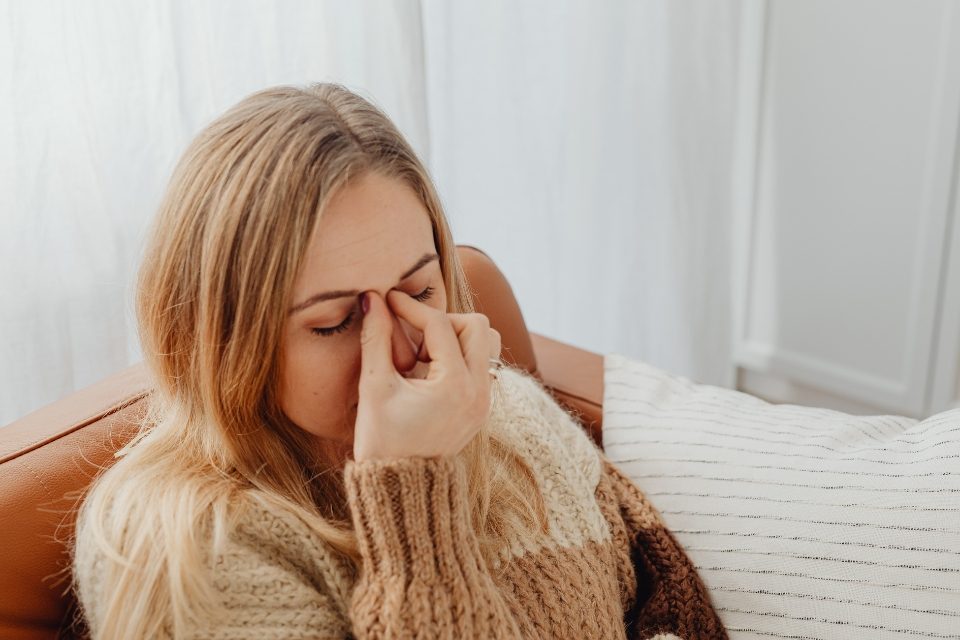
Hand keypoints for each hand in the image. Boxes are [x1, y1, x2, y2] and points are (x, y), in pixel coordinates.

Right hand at [352, 289, 500, 461]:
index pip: (439, 325)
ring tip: (425, 356)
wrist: (401, 488)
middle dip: (442, 322)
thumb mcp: (375, 388)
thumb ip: (375, 338)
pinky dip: (461, 357)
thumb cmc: (383, 442)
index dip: (409, 307)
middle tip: (412, 340)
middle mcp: (479, 391)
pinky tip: (430, 372)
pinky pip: (483, 365)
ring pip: (487, 344)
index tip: (387, 301)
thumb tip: (372, 299)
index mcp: (455, 385)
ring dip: (458, 338)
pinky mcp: (481, 408)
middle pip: (477, 326)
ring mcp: (484, 401)